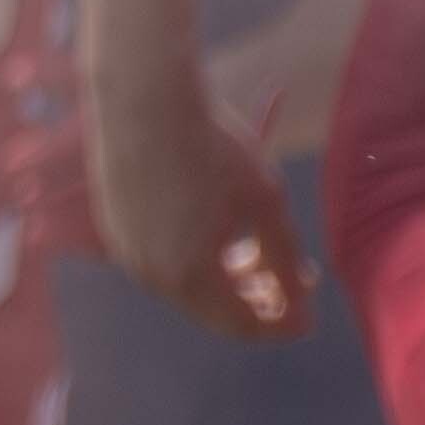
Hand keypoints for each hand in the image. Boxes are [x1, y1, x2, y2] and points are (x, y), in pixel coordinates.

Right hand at [89, 64, 312, 340]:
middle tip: (289, 280)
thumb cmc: (213, 147)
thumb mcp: (265, 203)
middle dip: (255, 300)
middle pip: (213, 310)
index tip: (309, 313)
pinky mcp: (116, 228)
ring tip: (253, 251)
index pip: (243, 325)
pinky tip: (215, 229)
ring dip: (225, 278)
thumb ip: (286, 259)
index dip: (281, 323)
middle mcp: (151, 275)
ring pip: (186, 283)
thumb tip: (301, 304)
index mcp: (189, 276)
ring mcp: (128, 252)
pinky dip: (193, 256)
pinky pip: (161, 258)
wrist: (145, 98)